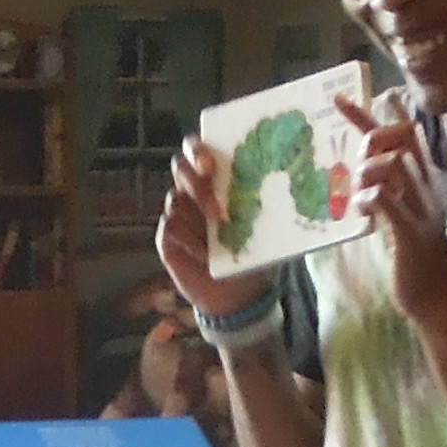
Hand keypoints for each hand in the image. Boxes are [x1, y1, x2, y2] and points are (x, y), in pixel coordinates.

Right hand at [156, 133, 263, 333]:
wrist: (237, 296)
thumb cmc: (252, 254)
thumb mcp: (262, 226)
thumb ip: (260, 202)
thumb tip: (279, 180)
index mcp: (216, 182)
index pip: (197, 150)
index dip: (197, 149)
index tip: (209, 163)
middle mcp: (192, 193)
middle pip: (179, 167)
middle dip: (195, 178)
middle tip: (212, 191)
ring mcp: (178, 215)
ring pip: (174, 198)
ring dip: (197, 214)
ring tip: (218, 233)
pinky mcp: (167, 239)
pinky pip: (170, 228)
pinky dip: (188, 239)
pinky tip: (204, 254)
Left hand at [345, 97, 446, 323]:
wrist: (437, 299)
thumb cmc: (414, 261)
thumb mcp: (399, 217)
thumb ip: (386, 193)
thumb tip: (360, 178)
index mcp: (422, 182)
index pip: (400, 136)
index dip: (368, 117)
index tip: (339, 100)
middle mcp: (426, 188)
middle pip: (399, 139)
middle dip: (369, 143)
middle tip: (354, 170)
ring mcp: (421, 208)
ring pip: (394, 163)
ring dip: (366, 173)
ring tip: (357, 197)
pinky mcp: (411, 232)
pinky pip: (388, 200)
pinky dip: (369, 199)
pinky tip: (362, 212)